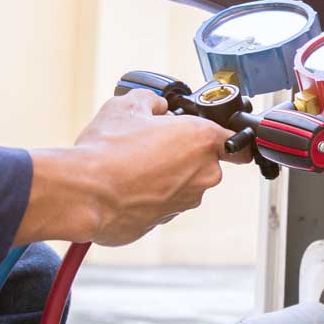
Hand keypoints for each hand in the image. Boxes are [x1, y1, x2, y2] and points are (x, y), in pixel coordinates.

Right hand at [15, 91, 249, 246]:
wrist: (85, 193)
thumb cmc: (107, 149)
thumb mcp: (127, 105)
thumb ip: (151, 102)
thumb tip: (156, 107)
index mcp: (202, 139)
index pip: (239, 142)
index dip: (229, 138)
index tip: (218, 137)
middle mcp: (203, 173)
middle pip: (204, 161)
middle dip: (182, 154)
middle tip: (151, 144)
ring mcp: (186, 201)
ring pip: (182, 183)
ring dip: (164, 176)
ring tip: (131, 165)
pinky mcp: (165, 221)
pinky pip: (162, 203)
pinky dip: (148, 195)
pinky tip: (125, 186)